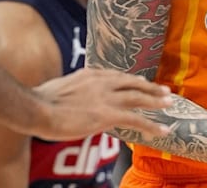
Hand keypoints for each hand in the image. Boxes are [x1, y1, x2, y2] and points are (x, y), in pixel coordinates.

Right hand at [31, 68, 171, 140]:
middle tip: (165, 91)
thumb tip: (74, 98)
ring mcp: (106, 98)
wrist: (36, 107)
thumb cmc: (41, 100)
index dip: (132, 81)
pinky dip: (152, 125)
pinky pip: (136, 119)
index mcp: (90, 74)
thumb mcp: (61, 87)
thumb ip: (74, 90)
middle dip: (150, 87)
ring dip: (156, 101)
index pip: (117, 76)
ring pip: (139, 97)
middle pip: (132, 83)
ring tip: (170, 105)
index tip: (141, 83)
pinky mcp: (106, 114)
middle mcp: (102, 82)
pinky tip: (162, 131)